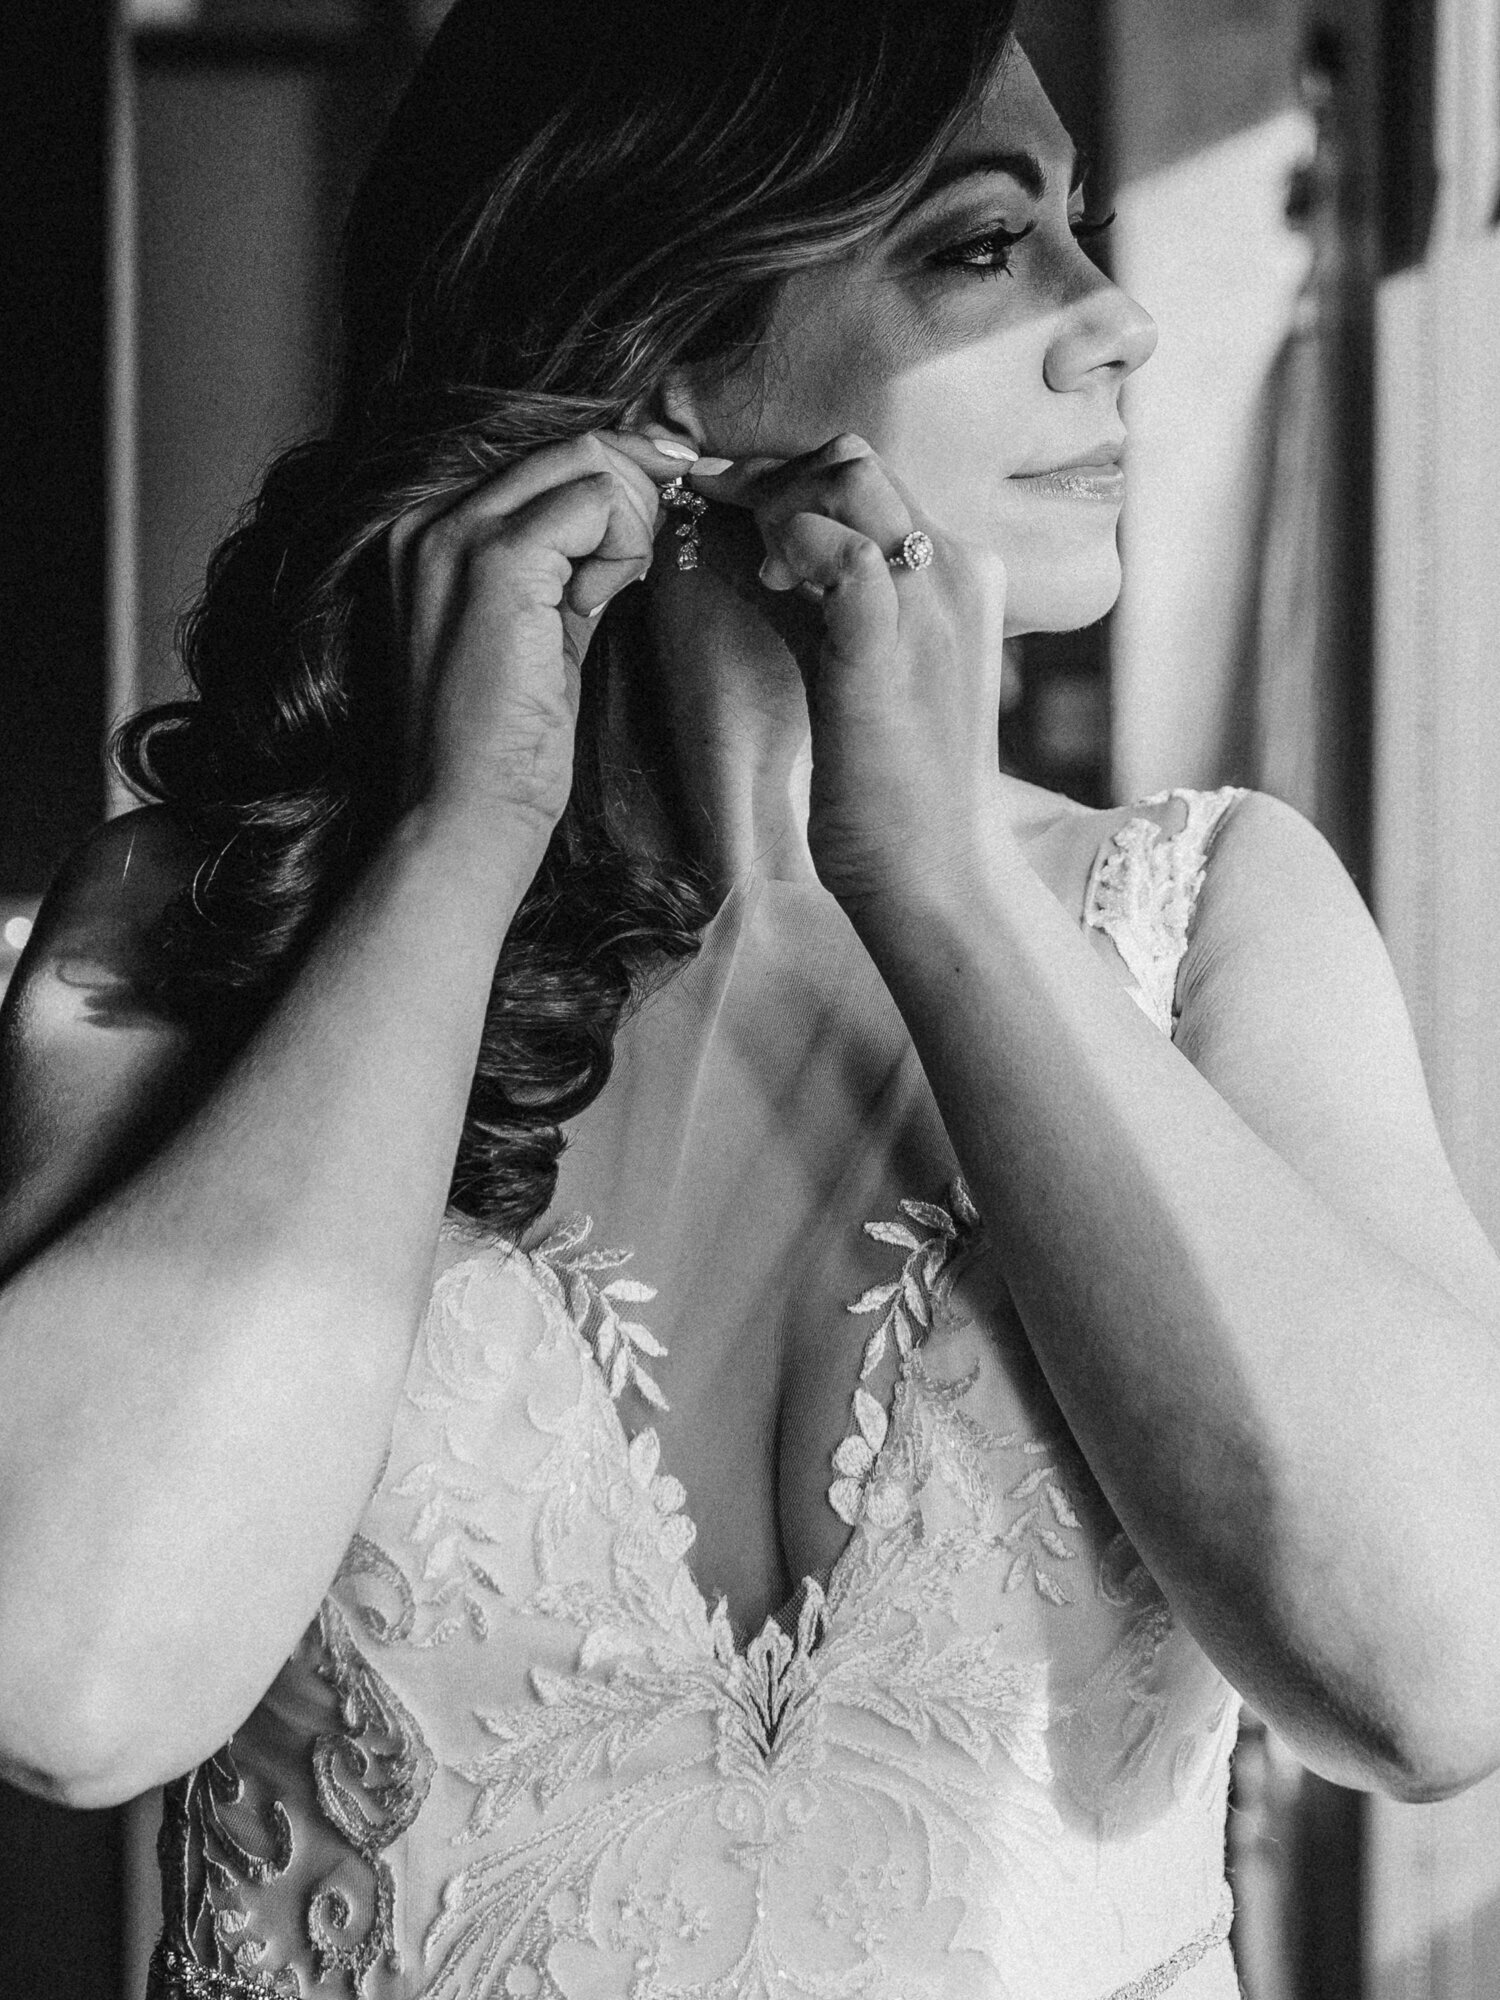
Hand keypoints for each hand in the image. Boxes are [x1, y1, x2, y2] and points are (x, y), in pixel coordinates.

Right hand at [388, 431, 689, 846]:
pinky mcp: (495, 562)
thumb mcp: (536, 632)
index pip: (537, 455)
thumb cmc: (500, 746)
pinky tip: (598, 604)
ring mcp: (454, 533)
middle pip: (566, 446)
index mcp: (424, 529)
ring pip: (586, 463)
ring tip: (599, 601)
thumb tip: (626, 515)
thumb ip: (566, 568)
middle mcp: (425, 517)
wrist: (464, 815)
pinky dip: (619, 549)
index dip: (611, 474)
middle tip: (647, 552)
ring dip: (623, 528)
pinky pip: (595, 503)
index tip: (665, 488)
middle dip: (632, 491)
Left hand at [687, 435, 1009, 909]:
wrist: (935, 868)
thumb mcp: (866, 668)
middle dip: (774, 480)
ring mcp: (928, 604)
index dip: (790, 479)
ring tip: (760, 571)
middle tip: (722, 522)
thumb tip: (761, 553)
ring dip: (779, 508)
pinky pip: (843, 556)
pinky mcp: (888, 647)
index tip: (728, 497)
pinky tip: (772, 586)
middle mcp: (955, 570)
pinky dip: (793, 549)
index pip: (871, 478)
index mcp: (960, 572)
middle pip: (857, 463)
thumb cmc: (897, 782)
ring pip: (850, 485)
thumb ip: (827, 604)